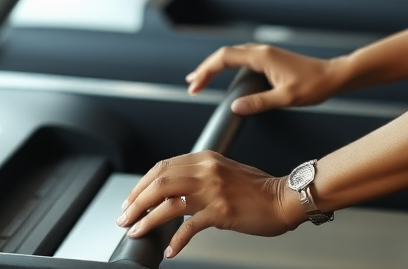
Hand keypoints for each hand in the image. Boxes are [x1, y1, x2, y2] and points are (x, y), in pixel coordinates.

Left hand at [117, 150, 304, 256]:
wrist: (283, 198)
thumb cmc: (257, 189)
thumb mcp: (225, 172)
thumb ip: (200, 177)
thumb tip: (172, 192)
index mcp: (206, 158)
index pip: (163, 166)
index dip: (141, 184)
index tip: (130, 200)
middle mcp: (207, 170)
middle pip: (159, 182)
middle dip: (136, 202)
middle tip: (124, 218)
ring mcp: (214, 190)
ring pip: (168, 203)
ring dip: (146, 220)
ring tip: (136, 231)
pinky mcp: (221, 212)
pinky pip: (189, 227)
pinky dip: (176, 241)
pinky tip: (170, 250)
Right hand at [186, 43, 346, 113]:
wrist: (333, 76)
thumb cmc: (314, 86)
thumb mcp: (286, 98)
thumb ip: (259, 102)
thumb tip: (234, 107)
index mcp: (262, 56)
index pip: (225, 58)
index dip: (206, 70)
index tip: (194, 85)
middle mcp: (262, 51)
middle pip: (225, 54)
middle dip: (206, 68)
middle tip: (191, 85)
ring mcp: (266, 54)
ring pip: (234, 55)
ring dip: (216, 66)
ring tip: (201, 80)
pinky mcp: (271, 60)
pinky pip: (242, 59)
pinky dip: (229, 67)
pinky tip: (227, 78)